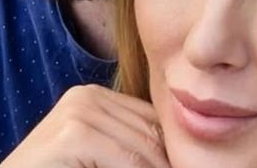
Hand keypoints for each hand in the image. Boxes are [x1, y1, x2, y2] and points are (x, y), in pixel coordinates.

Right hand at [0, 85, 169, 167]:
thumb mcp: (96, 154)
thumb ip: (127, 146)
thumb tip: (175, 157)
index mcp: (94, 97)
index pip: (152, 119)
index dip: (170, 149)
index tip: (181, 166)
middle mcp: (86, 96)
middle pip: (152, 131)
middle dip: (168, 162)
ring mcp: (79, 111)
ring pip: (145, 148)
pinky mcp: (74, 134)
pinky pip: (128, 161)